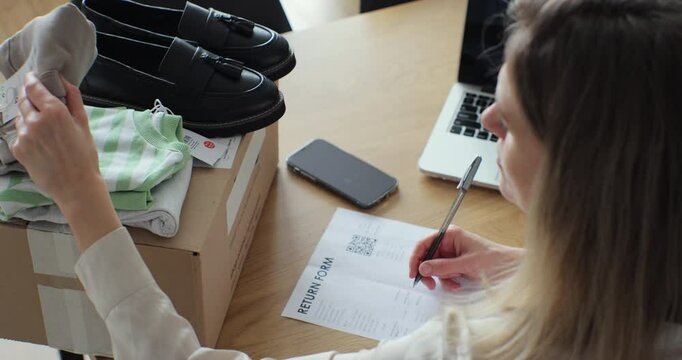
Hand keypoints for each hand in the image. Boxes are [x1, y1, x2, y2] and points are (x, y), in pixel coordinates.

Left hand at [11, 72, 99, 206]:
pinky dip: (26, 133)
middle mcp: (35, 121)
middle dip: (28, 96)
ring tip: (43, 128)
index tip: (32, 78)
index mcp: (54, 111)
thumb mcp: (84, 124)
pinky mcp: (18, 149)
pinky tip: (40, 143)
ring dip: (28, 116)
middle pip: (23, 100)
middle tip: (36, 99)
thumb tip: (64, 80)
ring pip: (20, 117)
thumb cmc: (84, 155)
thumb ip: (73, 98)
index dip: (31, 80)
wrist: (75, 186)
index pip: (33, 87)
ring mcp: (24, 135)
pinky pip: (18, 134)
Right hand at [408, 225, 523, 290]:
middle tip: (430, 284)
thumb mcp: (466, 264)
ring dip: (441, 278)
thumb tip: (423, 268)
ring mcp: (453, 254)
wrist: (511, 269)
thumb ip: (443, 266)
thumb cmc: (494, 261)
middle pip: (427, 257)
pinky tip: (458, 284)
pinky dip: (448, 281)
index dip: (416, 258)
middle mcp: (449, 243)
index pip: (424, 243)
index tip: (413, 272)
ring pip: (435, 268)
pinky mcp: (457, 265)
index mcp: (450, 235)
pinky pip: (444, 274)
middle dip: (429, 272)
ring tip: (453, 284)